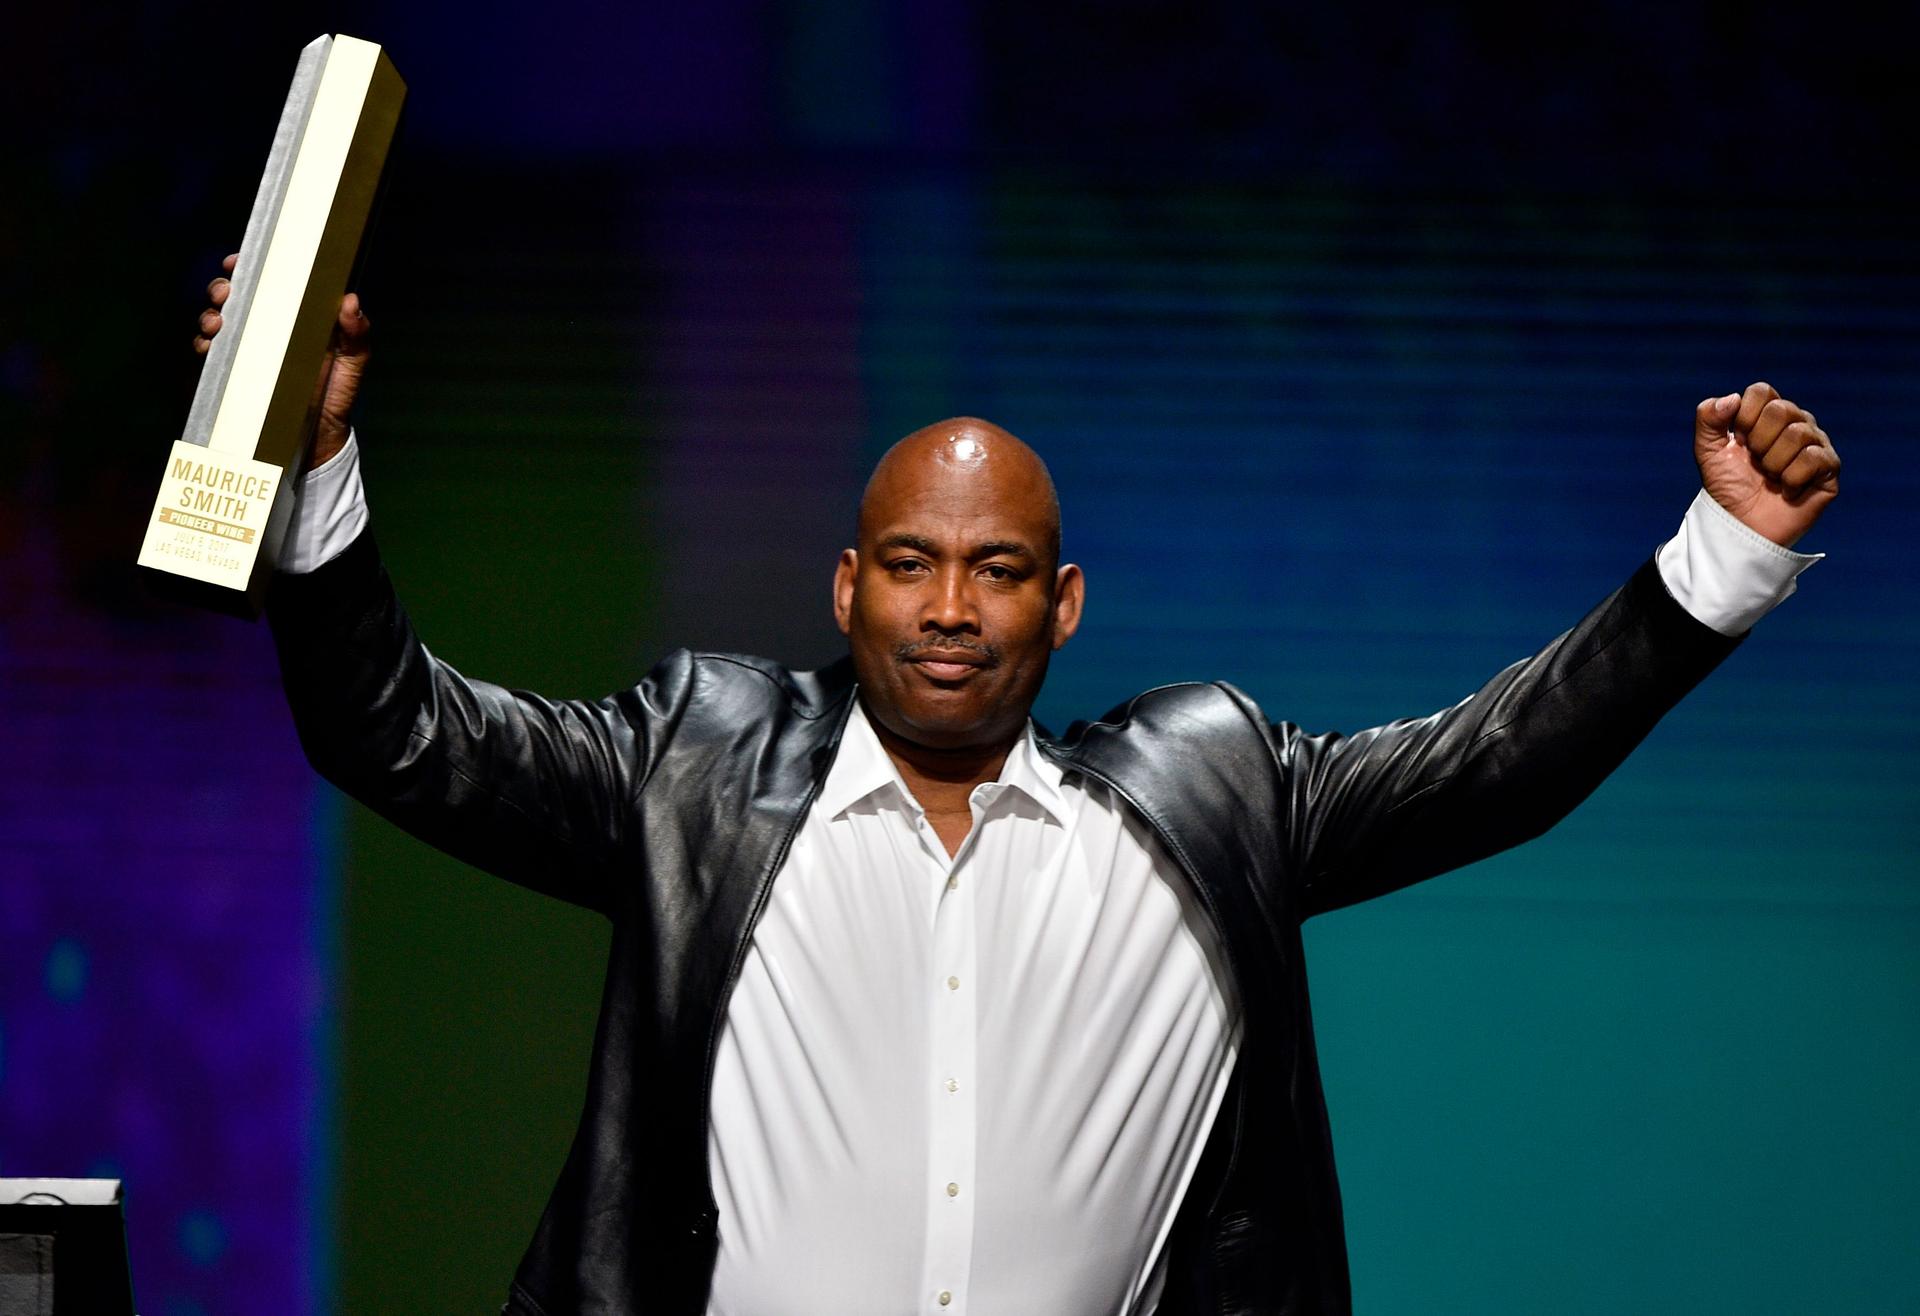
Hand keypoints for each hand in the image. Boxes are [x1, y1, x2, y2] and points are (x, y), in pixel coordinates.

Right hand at [195, 252, 370, 466]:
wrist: (322, 435)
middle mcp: (265, 327)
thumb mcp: (354, 359)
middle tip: (226, 294)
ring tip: (216, 323)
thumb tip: (351, 300)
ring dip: (209, 316)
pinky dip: (204, 347)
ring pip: (215, 321)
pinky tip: (209, 348)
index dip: (247, 266)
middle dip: (222, 288)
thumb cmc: (339, 390)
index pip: (264, 281)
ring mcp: (246, 350)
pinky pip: (210, 355)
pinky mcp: (234, 374)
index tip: (237, 261)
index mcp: (291, 314)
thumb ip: (356, 332)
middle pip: (233, 296)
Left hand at [1692, 382, 1838, 547]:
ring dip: (1773, 463)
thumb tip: (1732, 398)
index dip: (1745, 416)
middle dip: (1759, 441)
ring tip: (1771, 478)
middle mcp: (1796, 423)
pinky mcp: (1829, 468)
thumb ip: (1708, 419)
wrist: (1741, 526)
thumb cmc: (1728, 487)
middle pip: (1781, 409)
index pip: (1762, 391)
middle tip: (1756, 463)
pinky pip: (1814, 458)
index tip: (1738, 441)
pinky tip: (1787, 490)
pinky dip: (1792, 478)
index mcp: (1768, 415)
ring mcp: (1816, 444)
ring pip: (1798, 434)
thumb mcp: (1707, 451)